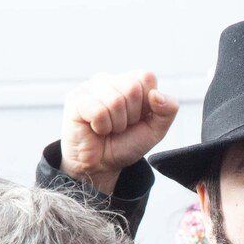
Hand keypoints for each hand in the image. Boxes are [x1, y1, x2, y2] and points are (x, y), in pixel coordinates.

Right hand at [60, 71, 177, 196]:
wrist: (101, 166)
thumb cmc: (125, 144)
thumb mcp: (155, 130)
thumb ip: (168, 110)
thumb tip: (155, 94)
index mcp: (129, 81)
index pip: (146, 77)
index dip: (146, 104)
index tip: (136, 118)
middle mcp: (109, 80)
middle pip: (132, 88)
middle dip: (131, 116)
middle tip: (120, 126)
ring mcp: (90, 87)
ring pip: (115, 101)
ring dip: (116, 124)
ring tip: (108, 129)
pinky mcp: (75, 100)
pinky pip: (98, 111)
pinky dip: (101, 127)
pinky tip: (95, 129)